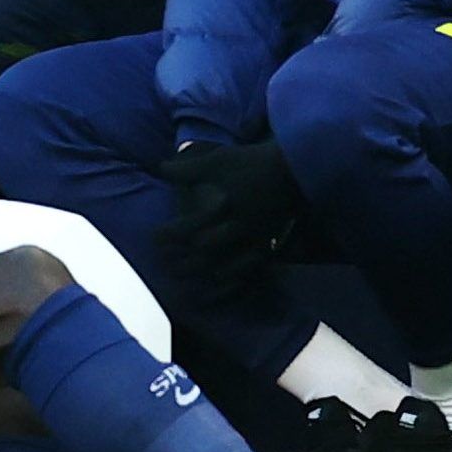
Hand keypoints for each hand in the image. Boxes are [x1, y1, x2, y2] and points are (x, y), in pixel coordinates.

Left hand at [156, 141, 304, 300]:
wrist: (297, 169)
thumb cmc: (254, 162)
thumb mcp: (219, 160)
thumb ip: (188, 168)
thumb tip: (160, 169)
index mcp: (225, 206)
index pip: (189, 227)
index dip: (169, 235)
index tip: (154, 238)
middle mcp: (239, 227)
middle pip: (205, 251)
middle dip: (182, 258)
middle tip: (164, 261)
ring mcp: (255, 240)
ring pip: (226, 267)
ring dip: (202, 274)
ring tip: (185, 278)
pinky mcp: (269, 246)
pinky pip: (249, 274)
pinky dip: (231, 286)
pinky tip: (218, 291)